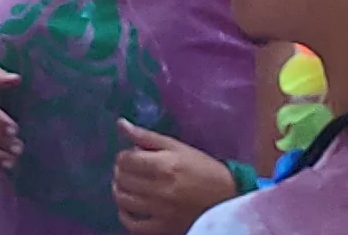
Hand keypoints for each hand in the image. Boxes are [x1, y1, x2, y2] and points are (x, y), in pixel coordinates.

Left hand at [112, 124, 240, 233]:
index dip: (124, 156)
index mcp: (164, 165)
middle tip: (129, 170)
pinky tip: (129, 207)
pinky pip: (132, 225)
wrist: (227, 198)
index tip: (131, 156)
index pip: (125, 160)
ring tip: (128, 185)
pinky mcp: (163, 228)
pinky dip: (125, 215)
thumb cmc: (203, 169)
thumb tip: (120, 124)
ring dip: (120, 190)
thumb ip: (146, 136)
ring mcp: (160, 211)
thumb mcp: (178, 147)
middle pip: (122, 178)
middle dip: (120, 171)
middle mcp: (160, 189)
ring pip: (123, 200)